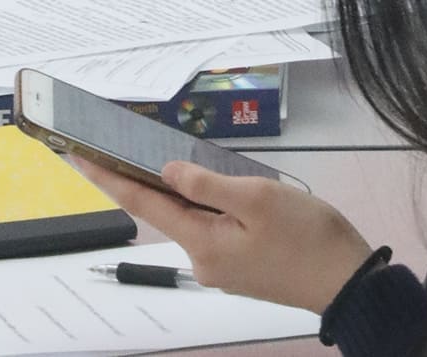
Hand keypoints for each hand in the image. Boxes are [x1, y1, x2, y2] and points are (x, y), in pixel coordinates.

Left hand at [73, 157, 372, 313]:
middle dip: (148, 179)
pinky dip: (210, 207)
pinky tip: (227, 191)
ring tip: (191, 162)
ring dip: (188, 193)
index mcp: (202, 243)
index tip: (77, 156)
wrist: (348, 281)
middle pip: (166, 211)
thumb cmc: (308, 237)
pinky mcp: (240, 266)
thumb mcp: (257, 198)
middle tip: (128, 145)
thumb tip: (168, 172)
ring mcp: (222, 266)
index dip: (108, 178)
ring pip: (193, 219)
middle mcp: (204, 260)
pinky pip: (214, 229)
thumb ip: (207, 184)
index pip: (143, 204)